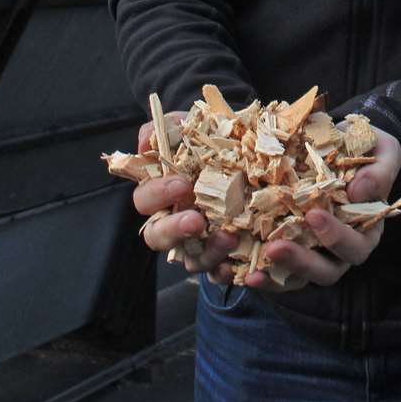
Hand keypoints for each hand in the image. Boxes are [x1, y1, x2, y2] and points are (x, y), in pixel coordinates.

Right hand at [132, 117, 237, 282]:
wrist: (256, 158)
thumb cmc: (214, 142)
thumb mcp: (193, 127)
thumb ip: (167, 129)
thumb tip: (145, 141)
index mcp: (163, 193)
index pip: (145, 200)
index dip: (157, 194)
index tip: (182, 183)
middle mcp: (175, 222)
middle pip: (157, 237)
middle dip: (174, 229)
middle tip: (196, 220)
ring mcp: (198, 244)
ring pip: (191, 260)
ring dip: (208, 252)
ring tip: (230, 237)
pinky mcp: (223, 258)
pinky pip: (220, 274)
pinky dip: (229, 273)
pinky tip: (243, 269)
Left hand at [245, 127, 400, 289]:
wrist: (343, 143)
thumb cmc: (368, 151)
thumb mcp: (384, 152)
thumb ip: (380, 171)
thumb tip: (360, 192)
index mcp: (365, 230)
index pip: (355, 247)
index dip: (336, 237)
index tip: (313, 215)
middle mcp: (340, 249)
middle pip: (326, 271)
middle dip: (301, 263)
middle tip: (275, 248)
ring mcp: (313, 251)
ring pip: (297, 278)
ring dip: (274, 275)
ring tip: (252, 270)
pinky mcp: (289, 246)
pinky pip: (274, 268)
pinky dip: (257, 270)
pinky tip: (237, 263)